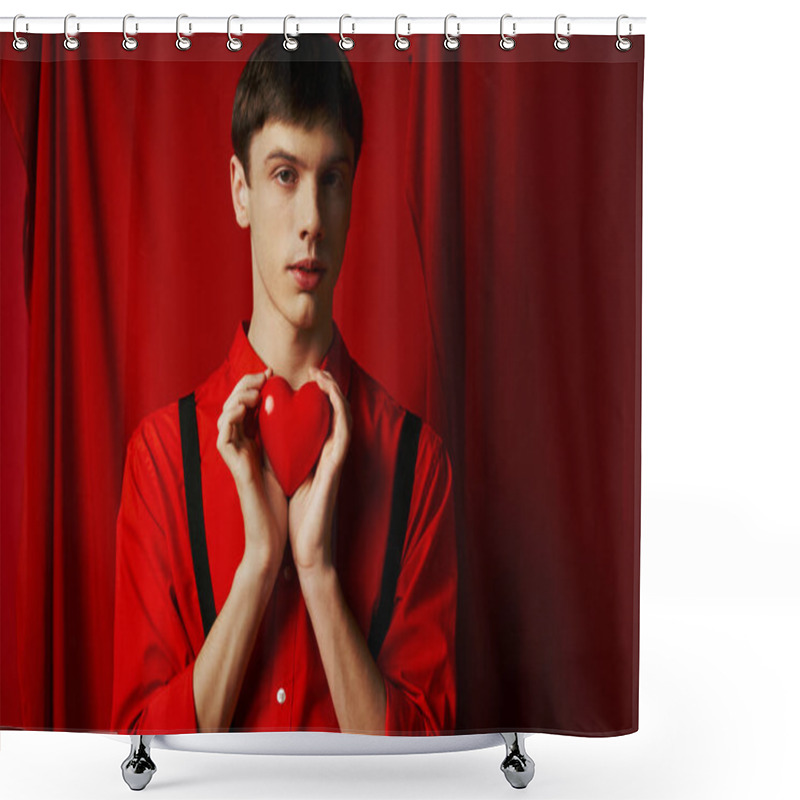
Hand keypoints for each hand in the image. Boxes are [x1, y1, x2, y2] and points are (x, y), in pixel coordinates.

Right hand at [216, 369, 287, 571]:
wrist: (274, 533)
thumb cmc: (282, 501)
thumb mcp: (288, 460)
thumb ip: (287, 437)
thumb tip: (304, 413)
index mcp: (252, 442)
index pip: (247, 404)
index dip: (255, 384)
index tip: (273, 373)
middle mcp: (240, 446)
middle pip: (233, 405)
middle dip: (246, 384)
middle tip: (264, 374)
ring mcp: (234, 456)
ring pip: (224, 416)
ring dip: (238, 396)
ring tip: (255, 387)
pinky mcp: (233, 467)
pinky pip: (223, 437)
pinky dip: (231, 418)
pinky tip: (246, 408)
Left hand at [288, 367, 351, 574]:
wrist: (307, 548)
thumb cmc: (296, 518)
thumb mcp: (285, 478)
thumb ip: (284, 457)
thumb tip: (268, 438)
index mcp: (318, 456)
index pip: (321, 418)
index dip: (316, 396)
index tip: (302, 379)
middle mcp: (331, 455)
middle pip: (335, 413)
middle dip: (328, 388)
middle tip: (314, 369)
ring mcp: (336, 461)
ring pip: (343, 417)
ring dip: (335, 393)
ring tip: (322, 375)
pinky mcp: (337, 468)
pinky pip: (343, 433)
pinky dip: (339, 411)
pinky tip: (331, 396)